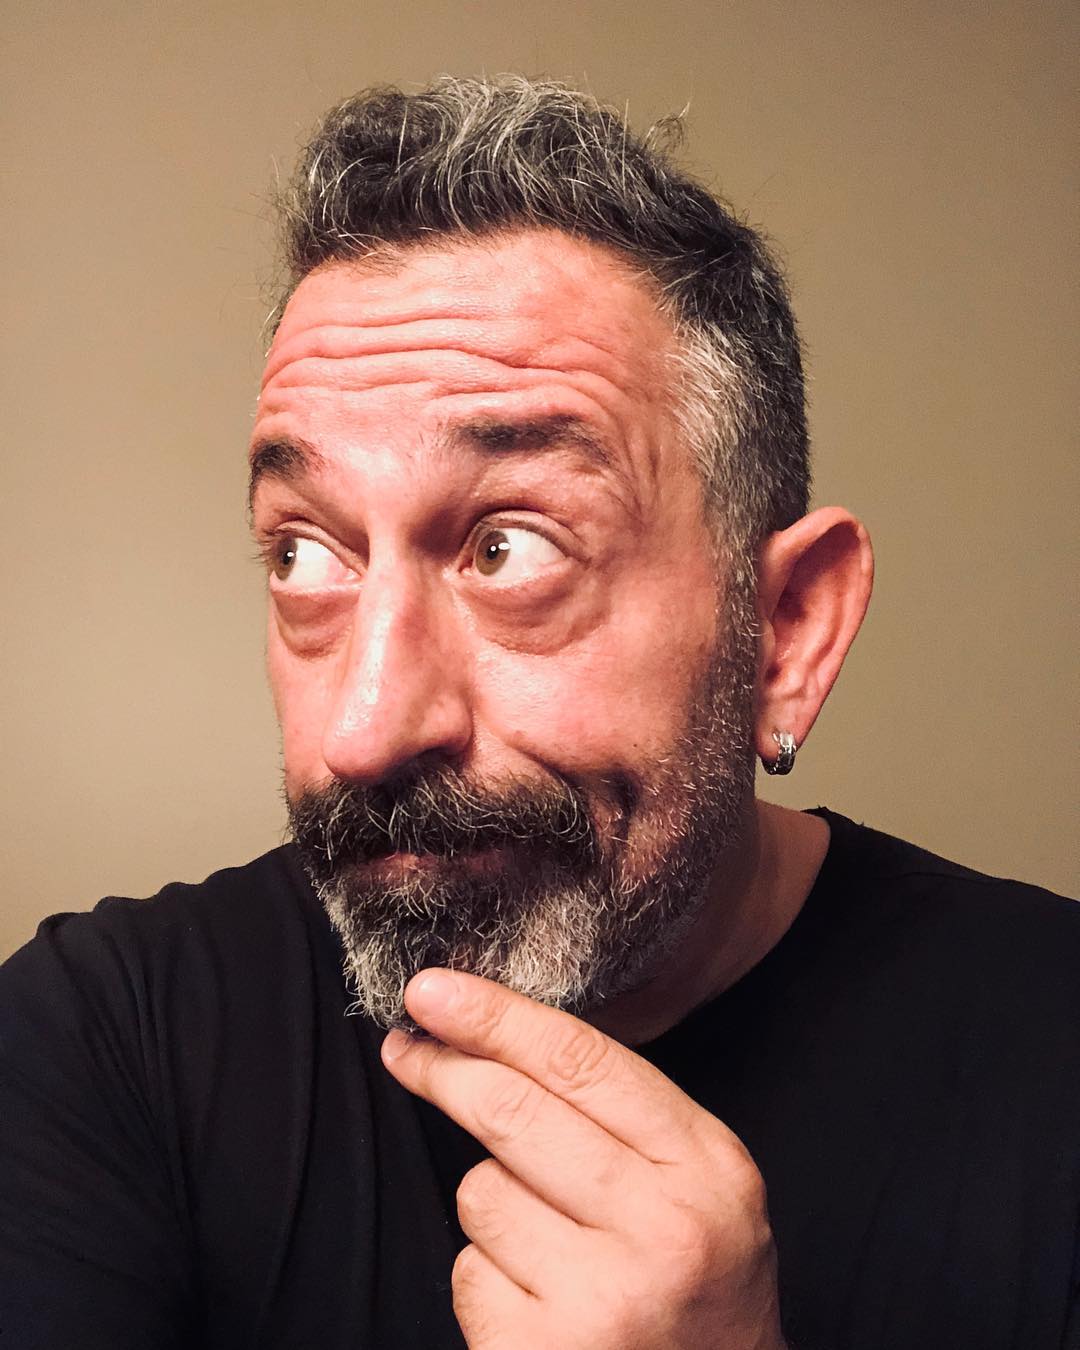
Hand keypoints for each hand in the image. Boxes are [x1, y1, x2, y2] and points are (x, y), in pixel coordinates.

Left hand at [381, 969, 785, 1349]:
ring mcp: (601, 1301)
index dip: (495, 1015)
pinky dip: (487, 1277)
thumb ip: (627, 1115)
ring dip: (492, 1201)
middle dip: (445, 1069)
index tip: (432, 988)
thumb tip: (499, 1038)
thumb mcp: (705, 1182)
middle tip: (408, 1049)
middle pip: (512, 1111)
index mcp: (706, 1167)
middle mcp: (661, 1230)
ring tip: (550, 1243)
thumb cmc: (703, 1286)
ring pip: (481, 1192)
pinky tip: (540, 1300)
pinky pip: (469, 1272)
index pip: (581, 1061)